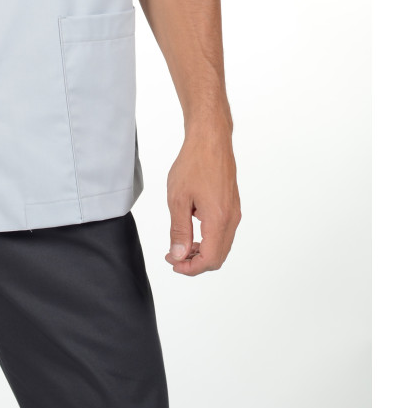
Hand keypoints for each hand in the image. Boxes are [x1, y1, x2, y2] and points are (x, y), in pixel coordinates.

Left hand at [164, 123, 240, 275]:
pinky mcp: (233, 205)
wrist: (211, 139)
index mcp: (218, 220)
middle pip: (218, 256)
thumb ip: (179, 229)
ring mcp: (234, 212)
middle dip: (195, 262)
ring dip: (202, 250)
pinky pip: (224, 231)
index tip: (173, 262)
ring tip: (180, 242)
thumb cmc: (194, 163)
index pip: (209, 259)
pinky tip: (191, 226)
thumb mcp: (178, 198)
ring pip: (222, 245)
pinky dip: (208, 238)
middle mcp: (231, 219)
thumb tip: (179, 254)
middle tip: (174, 255)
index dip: (190, 268)